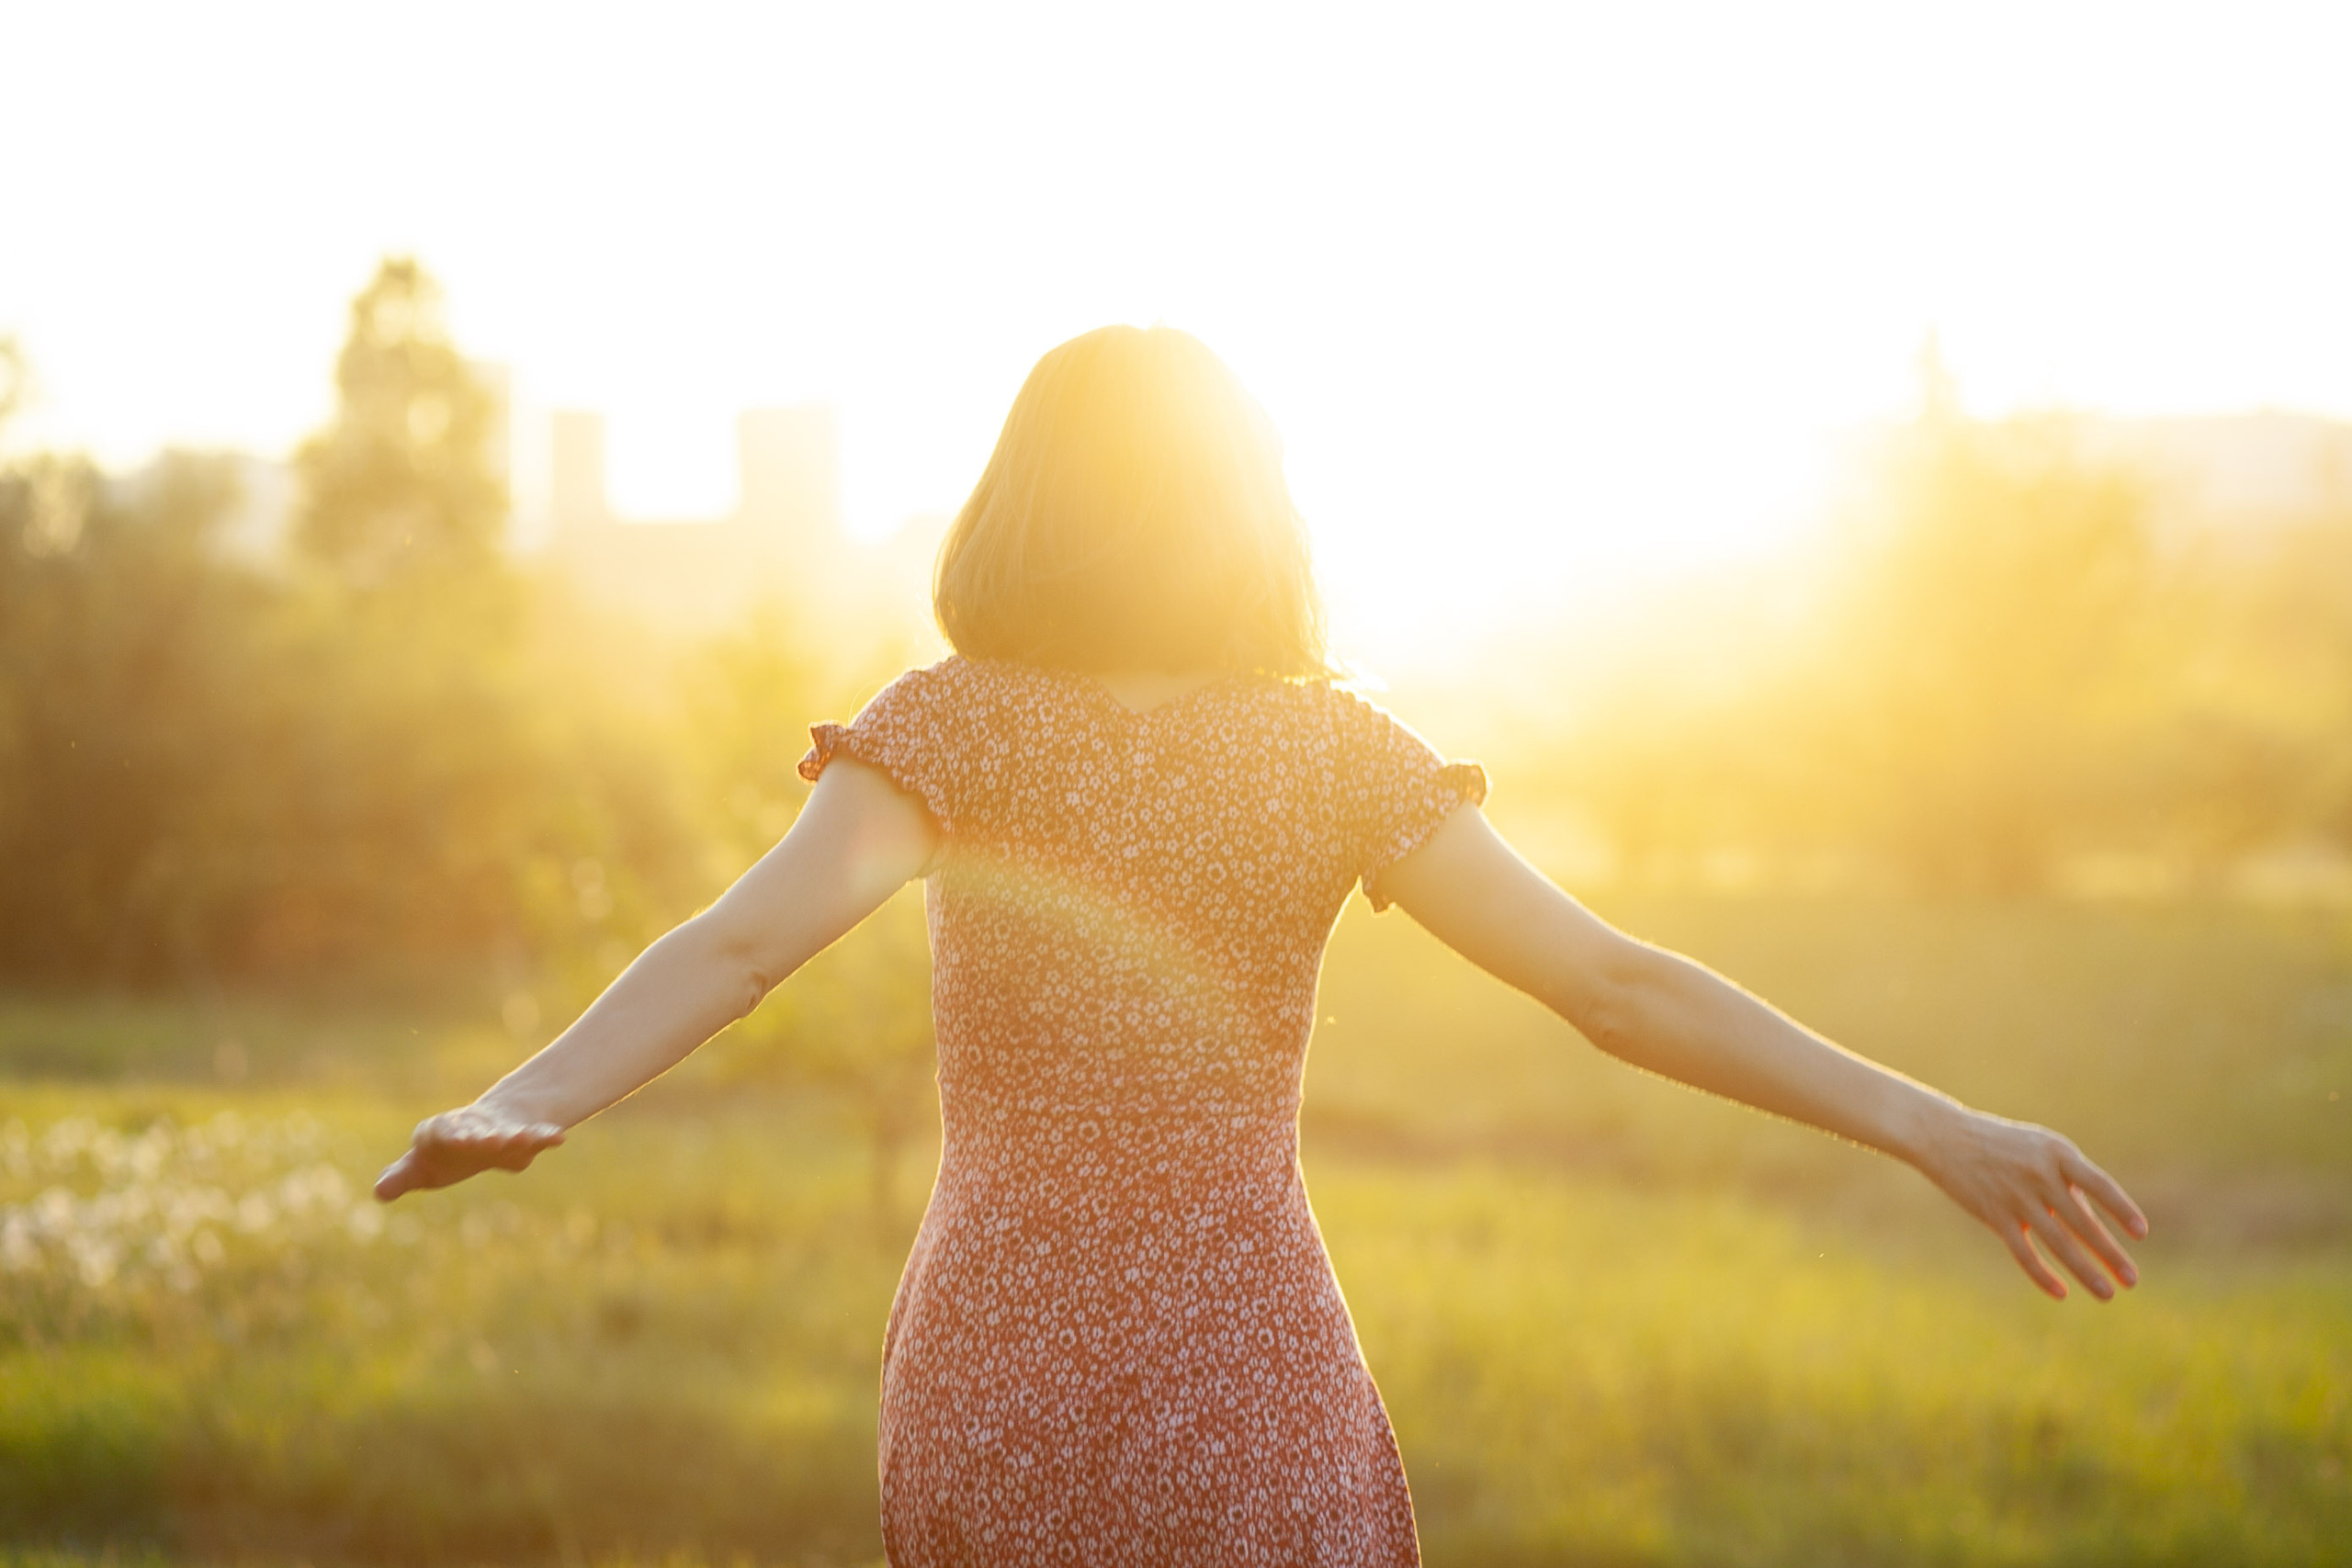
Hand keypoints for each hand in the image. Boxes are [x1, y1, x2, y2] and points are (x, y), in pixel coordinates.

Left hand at [375, 1104, 566, 1201]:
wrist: (491, 1125)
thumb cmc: (448, 1152)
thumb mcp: (422, 1166)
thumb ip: (401, 1177)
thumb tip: (379, 1192)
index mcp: (442, 1132)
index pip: (441, 1132)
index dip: (450, 1135)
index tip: (458, 1141)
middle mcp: (473, 1126)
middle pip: (477, 1130)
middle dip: (482, 1135)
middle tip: (489, 1141)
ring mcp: (501, 1129)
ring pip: (508, 1132)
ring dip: (513, 1136)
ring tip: (519, 1140)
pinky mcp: (524, 1134)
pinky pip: (537, 1135)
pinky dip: (546, 1135)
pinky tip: (558, 1138)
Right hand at [1914, 1106, 2147, 1299]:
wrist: (1944, 1135)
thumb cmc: (2000, 1144)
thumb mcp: (2038, 1150)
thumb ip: (2067, 1184)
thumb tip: (2095, 1227)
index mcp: (2057, 1153)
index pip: (2099, 1184)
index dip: (2121, 1209)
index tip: (2140, 1234)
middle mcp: (2039, 1174)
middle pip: (2082, 1222)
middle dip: (2110, 1253)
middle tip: (2132, 1280)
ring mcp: (2016, 1196)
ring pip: (2058, 1242)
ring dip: (2085, 1271)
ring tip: (2108, 1293)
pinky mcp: (1994, 1215)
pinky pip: (2024, 1252)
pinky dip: (2043, 1275)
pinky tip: (2061, 1292)